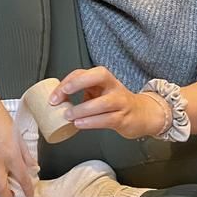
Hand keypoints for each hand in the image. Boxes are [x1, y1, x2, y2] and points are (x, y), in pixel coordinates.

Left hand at [49, 66, 168, 139]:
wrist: (141, 114)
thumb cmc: (115, 102)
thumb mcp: (98, 92)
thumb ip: (81, 92)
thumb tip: (57, 100)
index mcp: (103, 78)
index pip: (83, 72)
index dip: (68, 82)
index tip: (55, 95)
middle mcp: (113, 86)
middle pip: (99, 75)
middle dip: (78, 83)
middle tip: (62, 95)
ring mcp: (120, 101)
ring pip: (102, 102)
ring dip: (83, 109)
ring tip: (68, 115)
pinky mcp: (123, 118)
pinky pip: (107, 119)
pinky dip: (91, 122)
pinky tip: (80, 124)